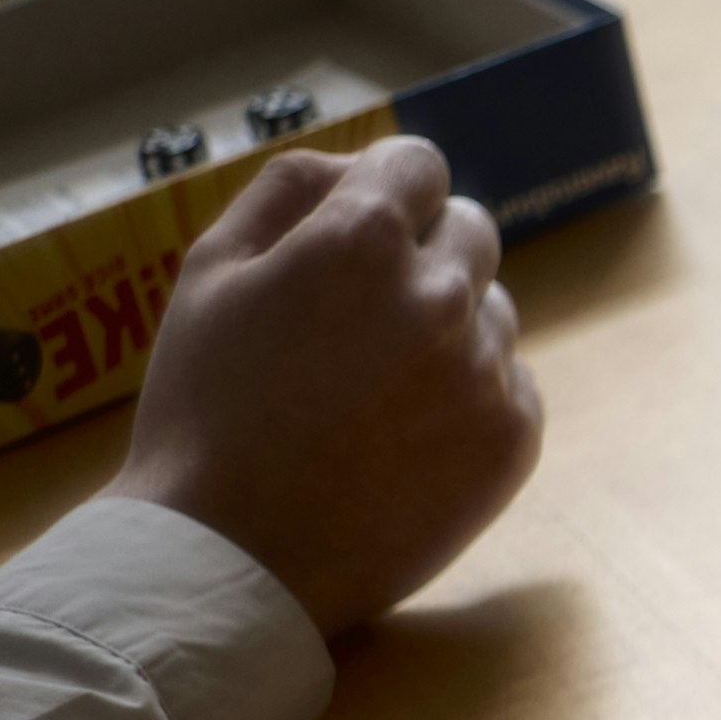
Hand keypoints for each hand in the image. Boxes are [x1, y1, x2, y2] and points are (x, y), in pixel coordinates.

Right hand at [113, 135, 541, 638]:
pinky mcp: (515, 438)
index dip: (382, 189)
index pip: (417, 164)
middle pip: (469, 230)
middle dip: (422, 251)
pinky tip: (404, 434)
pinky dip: (471, 395)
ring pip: (491, 311)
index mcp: (362, 239)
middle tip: (359, 313)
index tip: (359, 227)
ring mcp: (486, 370)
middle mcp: (441, 294)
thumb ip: (290, 192)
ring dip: (448, 327)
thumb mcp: (210, 270)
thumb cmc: (205, 407)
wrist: (234, 555)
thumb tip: (360, 164)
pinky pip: (511, 384)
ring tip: (371, 388)